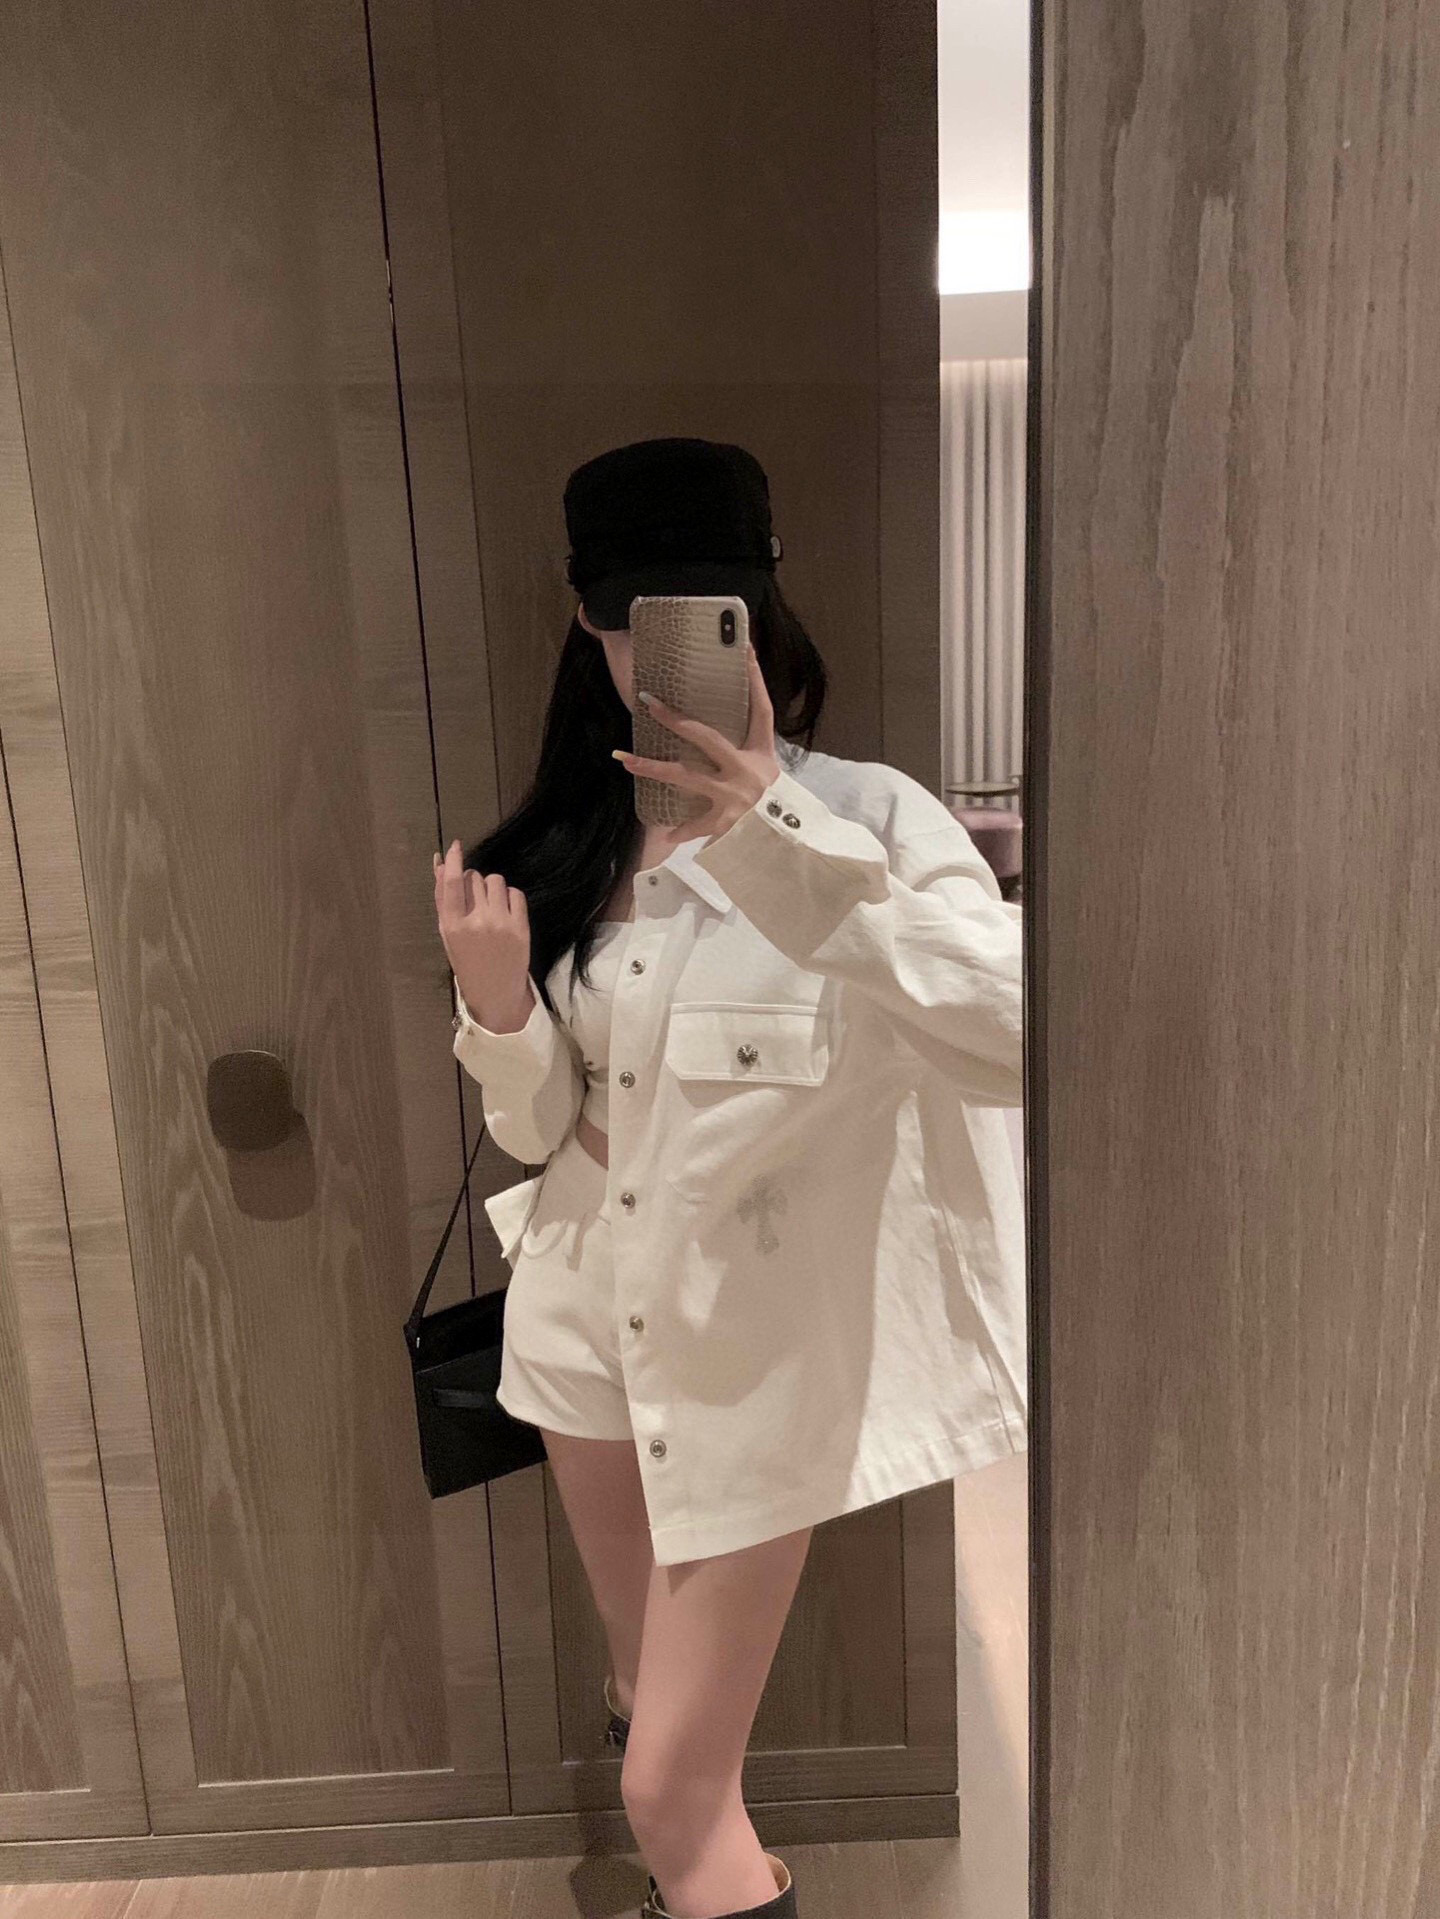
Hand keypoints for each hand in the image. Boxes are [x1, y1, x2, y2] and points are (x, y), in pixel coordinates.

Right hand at [432, 841, 533, 1028]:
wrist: (495, 992)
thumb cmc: (467, 961)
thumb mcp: (448, 933)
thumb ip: (443, 898)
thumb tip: (440, 862)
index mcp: (453, 925)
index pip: (452, 883)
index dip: (454, 861)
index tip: (455, 846)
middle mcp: (476, 921)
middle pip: (475, 878)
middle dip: (474, 882)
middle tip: (475, 902)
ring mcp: (501, 924)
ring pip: (496, 881)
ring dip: (492, 888)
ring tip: (491, 907)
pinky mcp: (521, 927)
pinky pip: (516, 893)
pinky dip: (510, 898)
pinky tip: (506, 913)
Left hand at [612, 641, 781, 840]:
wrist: (786, 845)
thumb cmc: (771, 805)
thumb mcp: (766, 773)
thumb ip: (744, 754)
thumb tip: (711, 734)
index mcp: (762, 753)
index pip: (762, 709)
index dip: (755, 679)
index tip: (746, 649)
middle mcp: (748, 770)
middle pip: (706, 737)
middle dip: (676, 720)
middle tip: (649, 703)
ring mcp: (735, 797)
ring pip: (685, 776)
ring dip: (652, 767)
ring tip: (624, 759)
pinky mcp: (726, 823)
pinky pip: (695, 824)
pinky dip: (680, 830)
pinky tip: (664, 834)